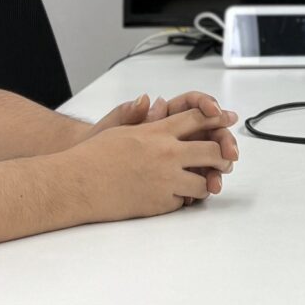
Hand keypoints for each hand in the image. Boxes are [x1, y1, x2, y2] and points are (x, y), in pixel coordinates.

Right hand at [69, 104, 235, 216]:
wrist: (76, 184)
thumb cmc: (92, 155)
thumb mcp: (118, 128)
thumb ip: (140, 117)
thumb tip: (151, 100)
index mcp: (157, 132)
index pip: (197, 119)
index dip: (217, 118)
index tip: (228, 119)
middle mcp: (166, 154)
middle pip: (211, 151)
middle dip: (223, 155)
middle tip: (227, 159)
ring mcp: (165, 180)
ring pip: (204, 182)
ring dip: (206, 181)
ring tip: (205, 181)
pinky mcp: (160, 203)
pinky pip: (184, 201)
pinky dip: (183, 198)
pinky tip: (178, 195)